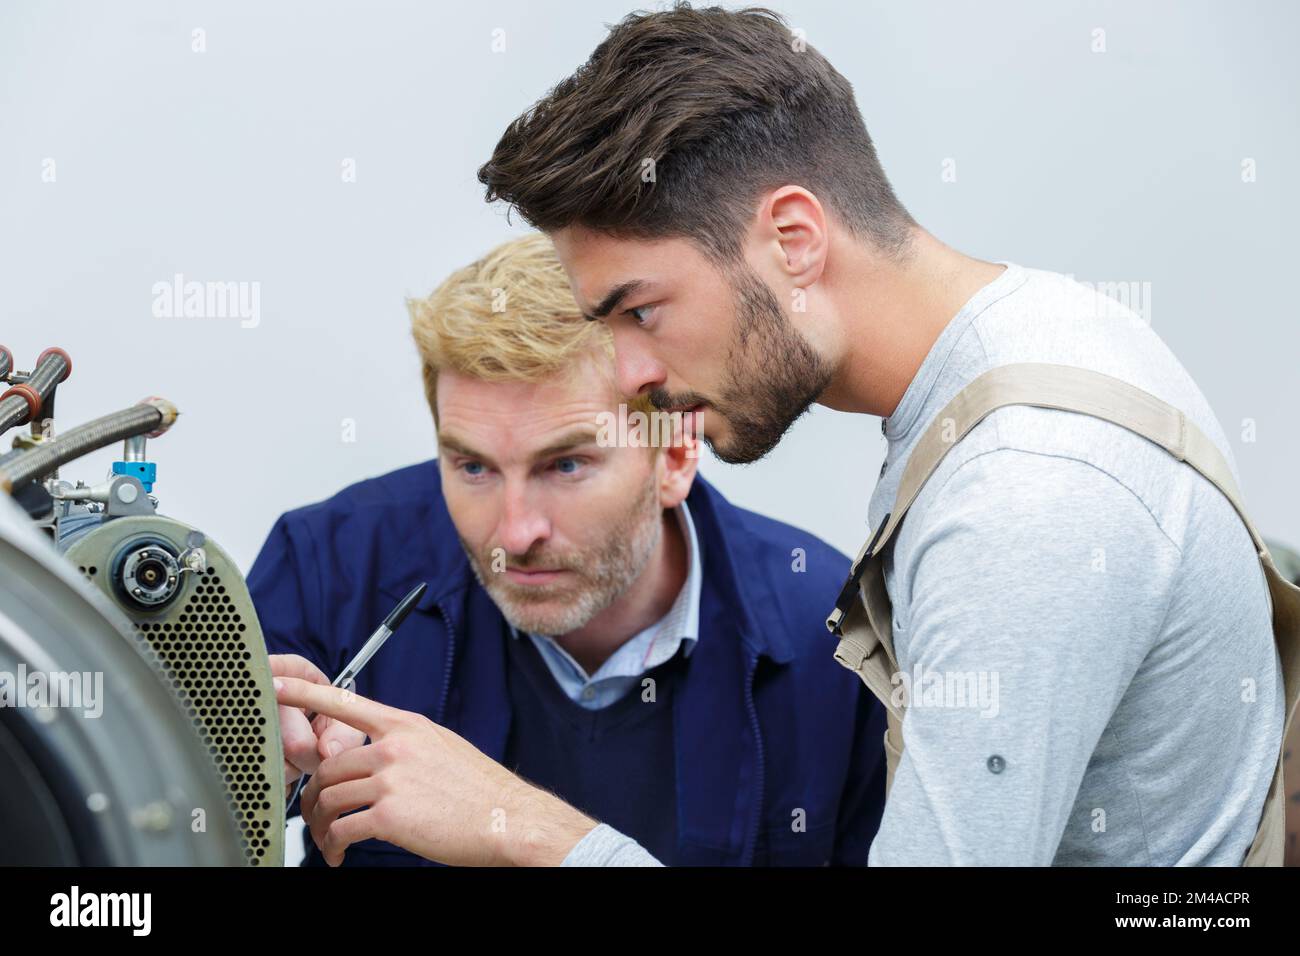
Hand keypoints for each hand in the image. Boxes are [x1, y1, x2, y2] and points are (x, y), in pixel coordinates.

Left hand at [273, 676, 598, 865]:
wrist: (505, 818)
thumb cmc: (479, 788)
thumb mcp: (443, 746)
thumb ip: (407, 743)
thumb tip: (382, 751)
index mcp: (406, 725)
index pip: (346, 701)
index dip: (305, 692)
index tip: (276, 686)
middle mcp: (394, 746)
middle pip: (330, 764)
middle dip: (316, 793)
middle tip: (315, 813)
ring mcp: (390, 779)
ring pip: (330, 797)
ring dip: (321, 823)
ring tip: (327, 840)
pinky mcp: (389, 815)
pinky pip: (343, 829)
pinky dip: (333, 845)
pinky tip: (339, 854)